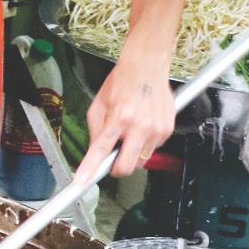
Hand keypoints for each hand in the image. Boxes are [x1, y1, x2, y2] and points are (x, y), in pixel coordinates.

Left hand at [75, 50, 174, 183]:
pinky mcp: (167, 130)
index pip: (101, 150)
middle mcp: (139, 125)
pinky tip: (141, 126)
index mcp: (118, 117)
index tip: (82, 182)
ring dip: (131, 152)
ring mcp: (156, 129)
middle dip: (116, 168)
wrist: (147, 66)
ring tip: (129, 131)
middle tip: (111, 159)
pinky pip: (152, 149)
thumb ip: (95, 130)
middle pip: (126, 166)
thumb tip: (95, 152)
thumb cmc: (122, 82)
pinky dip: (144, 143)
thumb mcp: (99, 104)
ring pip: (140, 159)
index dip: (90, 168)